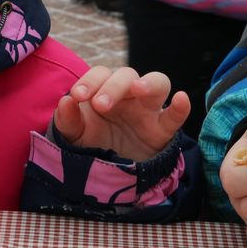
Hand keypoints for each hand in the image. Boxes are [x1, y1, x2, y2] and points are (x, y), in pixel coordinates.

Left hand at [53, 66, 189, 160]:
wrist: (108, 173)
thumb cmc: (91, 143)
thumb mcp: (74, 135)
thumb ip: (67, 120)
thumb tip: (65, 101)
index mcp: (103, 90)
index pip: (100, 74)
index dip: (90, 81)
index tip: (78, 96)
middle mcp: (128, 95)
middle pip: (127, 75)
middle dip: (113, 86)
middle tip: (100, 105)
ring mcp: (148, 110)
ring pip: (158, 83)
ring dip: (149, 83)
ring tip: (138, 89)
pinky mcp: (163, 130)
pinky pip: (175, 116)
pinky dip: (181, 107)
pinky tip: (181, 99)